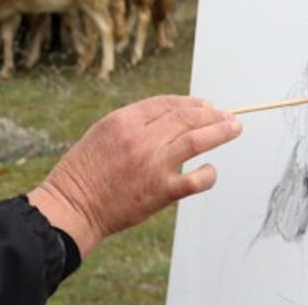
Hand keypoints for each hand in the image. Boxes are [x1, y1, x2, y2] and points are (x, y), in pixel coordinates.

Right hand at [27, 95, 241, 257]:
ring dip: (220, 132)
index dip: (190, 102)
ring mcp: (152, 164)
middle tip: (229, 116)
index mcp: (123, 120)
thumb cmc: (85, 170)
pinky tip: (211, 170)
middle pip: (186, 117)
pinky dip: (209, 173)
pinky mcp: (161, 191)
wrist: (73, 205)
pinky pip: (195, 179)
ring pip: (196, 140)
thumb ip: (134, 124)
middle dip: (212, 114)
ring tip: (234, 128)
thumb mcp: (102, 133)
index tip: (205, 106)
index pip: (166, 103)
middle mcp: (140, 138)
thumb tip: (170, 119)